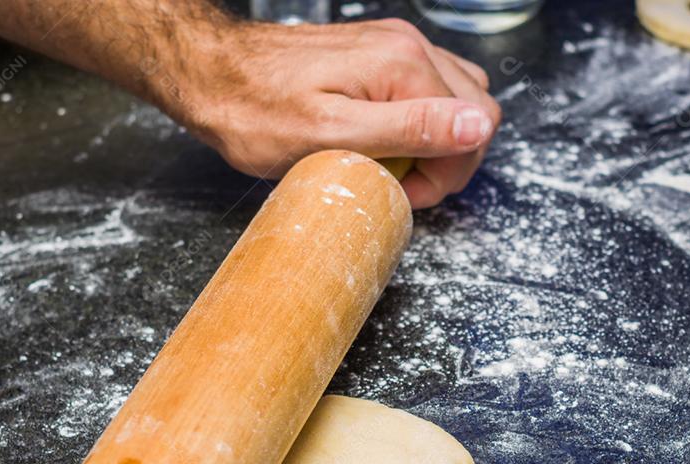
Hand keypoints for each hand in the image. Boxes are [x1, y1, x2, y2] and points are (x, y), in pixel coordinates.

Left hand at [162, 17, 501, 208]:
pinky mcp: (378, 52)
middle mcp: (408, 45)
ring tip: (391, 161)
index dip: (446, 174)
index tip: (405, 192)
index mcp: (404, 65)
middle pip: (475, 108)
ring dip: (437, 140)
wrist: (211, 75)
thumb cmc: (257, 112)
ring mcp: (394, 45)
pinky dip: (417, 121)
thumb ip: (412, 129)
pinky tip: (383, 138)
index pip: (474, 126)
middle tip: (400, 181)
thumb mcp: (335, 135)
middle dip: (448, 158)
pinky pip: (427, 89)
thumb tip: (478, 127)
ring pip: (456, 98)